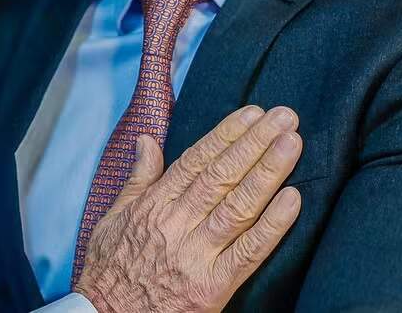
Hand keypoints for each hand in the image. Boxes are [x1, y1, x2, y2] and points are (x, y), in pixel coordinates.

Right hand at [75, 105, 301, 312]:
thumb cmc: (109, 267)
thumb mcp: (114, 214)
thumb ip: (138, 177)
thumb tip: (147, 140)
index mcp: (155, 203)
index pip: (197, 160)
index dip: (226, 134)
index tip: (251, 113)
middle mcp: (176, 223)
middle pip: (222, 175)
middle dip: (255, 142)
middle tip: (283, 117)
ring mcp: (196, 255)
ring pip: (238, 206)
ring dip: (268, 171)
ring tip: (292, 144)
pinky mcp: (212, 288)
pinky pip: (247, 252)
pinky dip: (272, 225)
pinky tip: (292, 200)